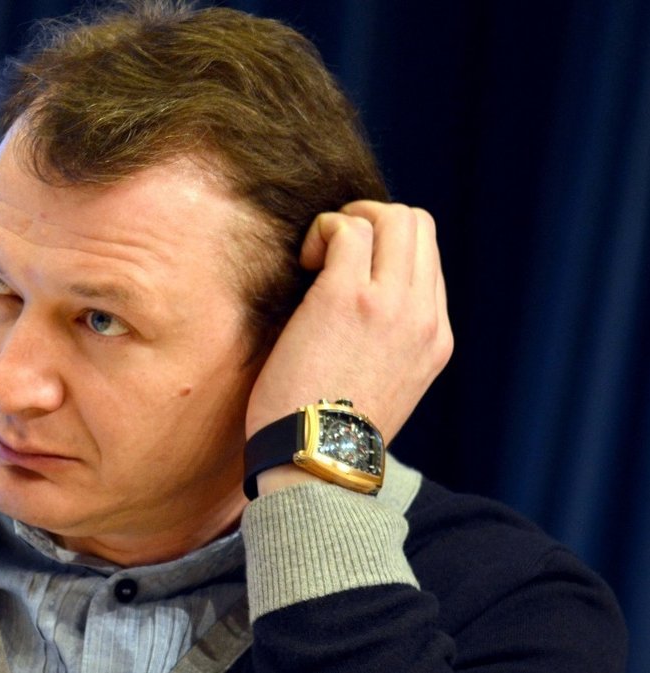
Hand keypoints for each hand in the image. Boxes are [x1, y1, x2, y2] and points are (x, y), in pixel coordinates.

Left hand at [246, 201, 453, 493]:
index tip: (344, 273)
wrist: (317, 469)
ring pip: (391, 216)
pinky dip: (321, 232)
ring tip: (314, 259)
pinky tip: (302, 266)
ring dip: (346, 223)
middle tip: (328, 253)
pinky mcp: (348, 298)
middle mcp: (424, 316)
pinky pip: (347, 229)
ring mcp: (392, 304)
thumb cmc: (328, 433)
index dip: (383, 250)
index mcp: (435, 338)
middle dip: (369, 220)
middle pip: (417, 224)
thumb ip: (388, 342)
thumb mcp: (384, 387)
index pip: (427, 259)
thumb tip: (357, 304)